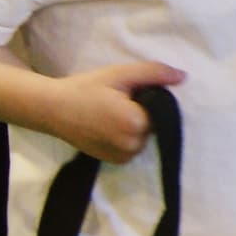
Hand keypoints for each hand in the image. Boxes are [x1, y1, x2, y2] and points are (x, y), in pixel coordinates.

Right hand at [46, 61, 185, 161]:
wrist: (52, 109)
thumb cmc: (86, 88)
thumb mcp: (121, 74)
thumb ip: (154, 73)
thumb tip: (184, 77)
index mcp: (136, 123)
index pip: (162, 111)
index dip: (149, 100)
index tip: (129, 94)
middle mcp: (133, 145)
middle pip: (154, 126)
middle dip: (143, 114)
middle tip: (118, 102)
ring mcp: (124, 156)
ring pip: (145, 138)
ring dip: (136, 127)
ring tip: (111, 114)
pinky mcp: (116, 162)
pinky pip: (133, 147)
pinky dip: (127, 138)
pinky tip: (108, 127)